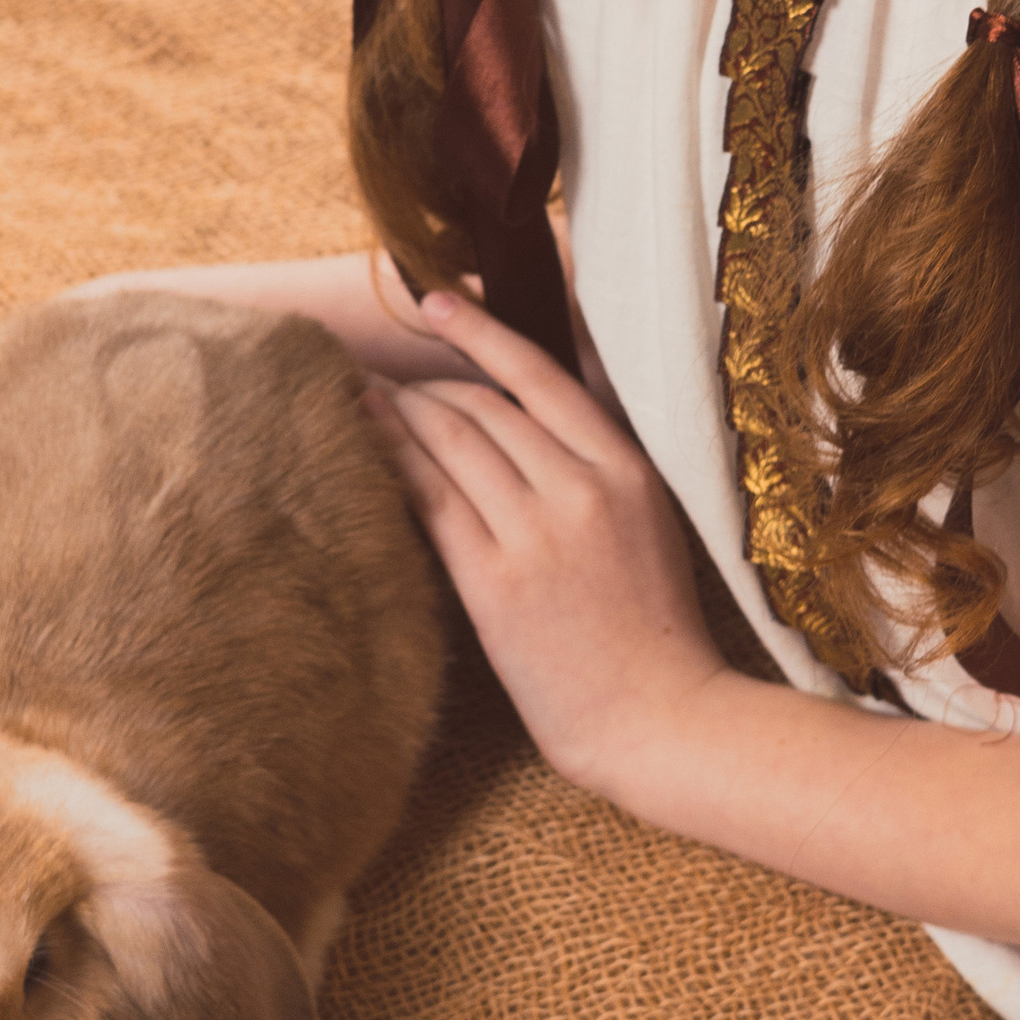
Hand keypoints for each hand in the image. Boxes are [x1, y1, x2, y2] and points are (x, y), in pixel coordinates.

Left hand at [363, 291, 729, 802]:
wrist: (657, 715)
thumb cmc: (652, 631)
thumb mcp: (648, 526)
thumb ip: (598, 468)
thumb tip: (534, 421)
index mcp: (625, 469)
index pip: (540, 375)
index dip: (480, 331)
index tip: (437, 303)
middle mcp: (580, 488)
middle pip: (484, 406)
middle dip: (425, 382)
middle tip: (381, 371)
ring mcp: (536, 533)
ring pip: (452, 443)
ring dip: (399, 412)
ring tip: (363, 399)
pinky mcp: (495, 581)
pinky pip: (432, 500)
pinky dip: (394, 462)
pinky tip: (365, 444)